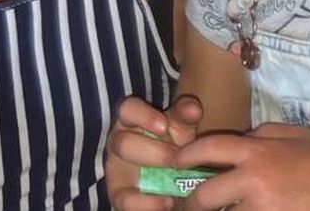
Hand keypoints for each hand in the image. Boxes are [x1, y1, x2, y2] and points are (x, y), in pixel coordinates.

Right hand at [106, 96, 203, 210]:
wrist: (171, 177)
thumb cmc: (173, 143)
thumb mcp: (180, 128)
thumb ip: (185, 116)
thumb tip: (193, 109)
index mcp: (131, 120)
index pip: (128, 109)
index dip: (143, 116)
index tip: (163, 126)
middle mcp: (119, 141)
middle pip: (123, 143)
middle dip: (154, 153)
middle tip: (178, 160)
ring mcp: (116, 170)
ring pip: (118, 170)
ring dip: (148, 181)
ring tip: (175, 181)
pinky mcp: (119, 195)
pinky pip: (124, 201)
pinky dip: (146, 203)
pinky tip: (168, 201)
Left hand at [177, 123, 309, 210]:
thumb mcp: (290, 135)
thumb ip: (261, 134)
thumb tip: (240, 139)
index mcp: (256, 152)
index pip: (209, 148)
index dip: (187, 155)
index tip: (176, 161)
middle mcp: (253, 180)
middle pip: (205, 195)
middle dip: (190, 202)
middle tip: (184, 203)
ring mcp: (262, 208)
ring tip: (209, 210)